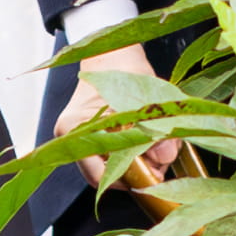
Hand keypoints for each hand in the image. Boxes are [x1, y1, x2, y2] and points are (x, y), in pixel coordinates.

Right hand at [67, 43, 188, 194]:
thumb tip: (163, 158)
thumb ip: (157, 128)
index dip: (129, 179)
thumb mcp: (147, 97)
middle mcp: (72, 137)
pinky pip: (114, 158)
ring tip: (155, 150)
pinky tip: (146, 145)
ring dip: (137, 166)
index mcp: (75, 126)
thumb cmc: (123, 70)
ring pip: (112, 169)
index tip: (153, 175)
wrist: (113, 56)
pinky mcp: (93, 139)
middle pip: (106, 176)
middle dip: (137, 174)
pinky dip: (133, 156)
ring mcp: (81, 140)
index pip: (98, 175)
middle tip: (160, 163)